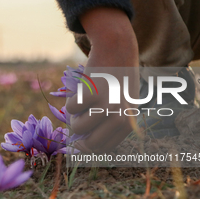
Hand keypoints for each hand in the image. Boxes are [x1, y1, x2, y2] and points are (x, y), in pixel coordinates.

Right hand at [66, 7, 138, 152]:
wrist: (118, 49)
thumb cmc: (115, 80)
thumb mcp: (119, 105)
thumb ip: (105, 126)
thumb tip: (79, 146)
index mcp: (129, 124)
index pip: (105, 149)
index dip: (88, 147)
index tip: (78, 140)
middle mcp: (122, 117)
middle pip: (91, 144)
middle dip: (78, 136)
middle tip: (74, 123)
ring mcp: (109, 105)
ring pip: (78, 127)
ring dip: (72, 117)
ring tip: (80, 103)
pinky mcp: (95, 92)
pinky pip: (71, 109)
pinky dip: (70, 101)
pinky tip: (82, 90)